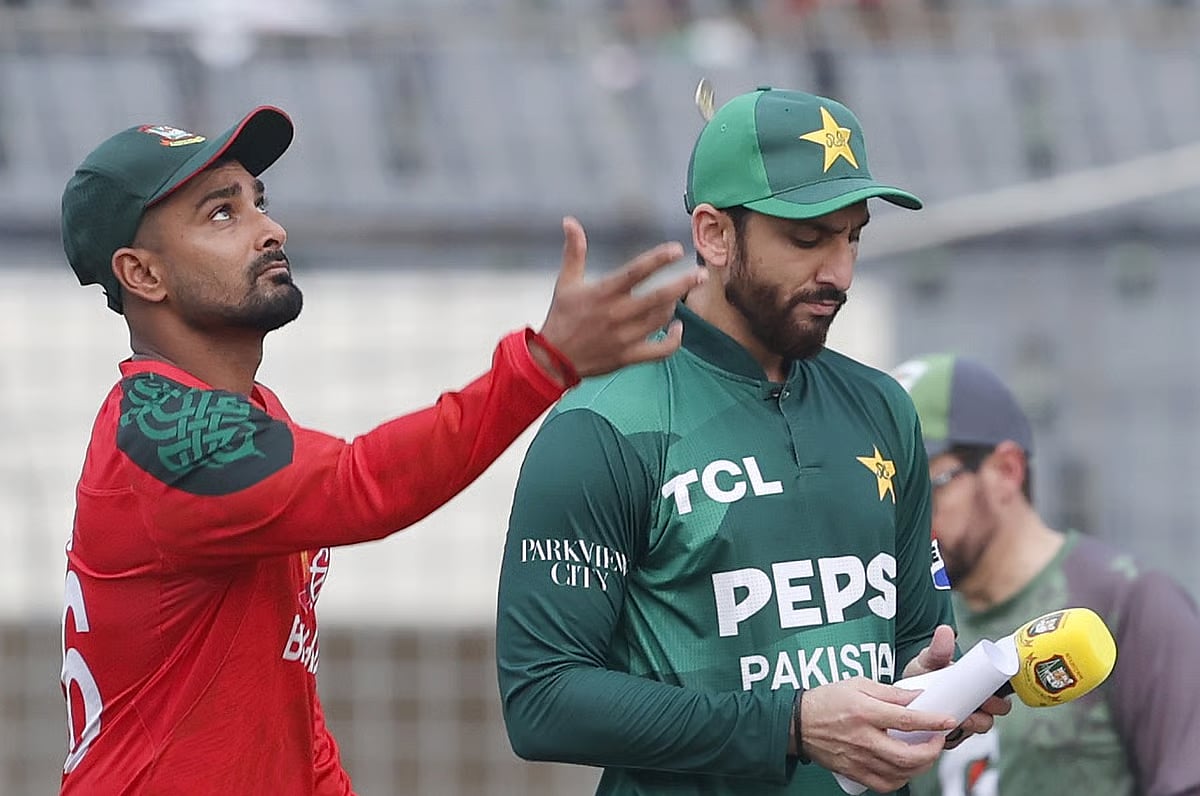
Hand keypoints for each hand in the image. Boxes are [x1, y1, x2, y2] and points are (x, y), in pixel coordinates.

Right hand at [534, 216, 705, 378]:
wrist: (552, 359)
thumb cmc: (561, 316)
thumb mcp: (566, 282)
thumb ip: (574, 251)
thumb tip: (569, 221)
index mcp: (603, 292)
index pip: (635, 272)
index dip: (658, 259)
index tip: (677, 249)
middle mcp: (616, 314)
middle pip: (658, 298)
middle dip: (683, 284)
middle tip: (701, 274)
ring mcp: (624, 338)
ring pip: (661, 319)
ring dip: (673, 307)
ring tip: (676, 297)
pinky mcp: (628, 357)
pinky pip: (660, 351)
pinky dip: (674, 340)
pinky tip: (677, 329)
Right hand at [798, 677, 956, 793]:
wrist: (798, 723)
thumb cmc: (827, 700)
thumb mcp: (858, 684)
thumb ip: (890, 692)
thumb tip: (917, 697)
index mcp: (865, 712)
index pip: (907, 720)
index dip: (933, 722)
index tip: (948, 720)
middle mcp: (863, 738)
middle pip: (907, 755)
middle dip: (932, 751)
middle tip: (938, 740)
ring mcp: (858, 758)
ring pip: (899, 773)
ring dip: (920, 766)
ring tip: (925, 753)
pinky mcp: (854, 772)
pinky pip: (884, 785)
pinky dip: (901, 780)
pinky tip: (905, 769)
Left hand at [901, 624, 1012, 749]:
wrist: (905, 683)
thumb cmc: (926, 671)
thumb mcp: (931, 659)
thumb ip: (939, 648)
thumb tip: (946, 631)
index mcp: (977, 691)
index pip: (999, 702)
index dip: (998, 704)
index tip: (989, 700)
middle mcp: (972, 709)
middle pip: (987, 721)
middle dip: (983, 719)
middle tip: (972, 712)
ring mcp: (959, 723)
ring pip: (970, 733)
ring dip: (965, 730)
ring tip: (956, 721)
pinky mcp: (944, 734)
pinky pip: (952, 741)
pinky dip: (950, 738)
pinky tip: (942, 733)